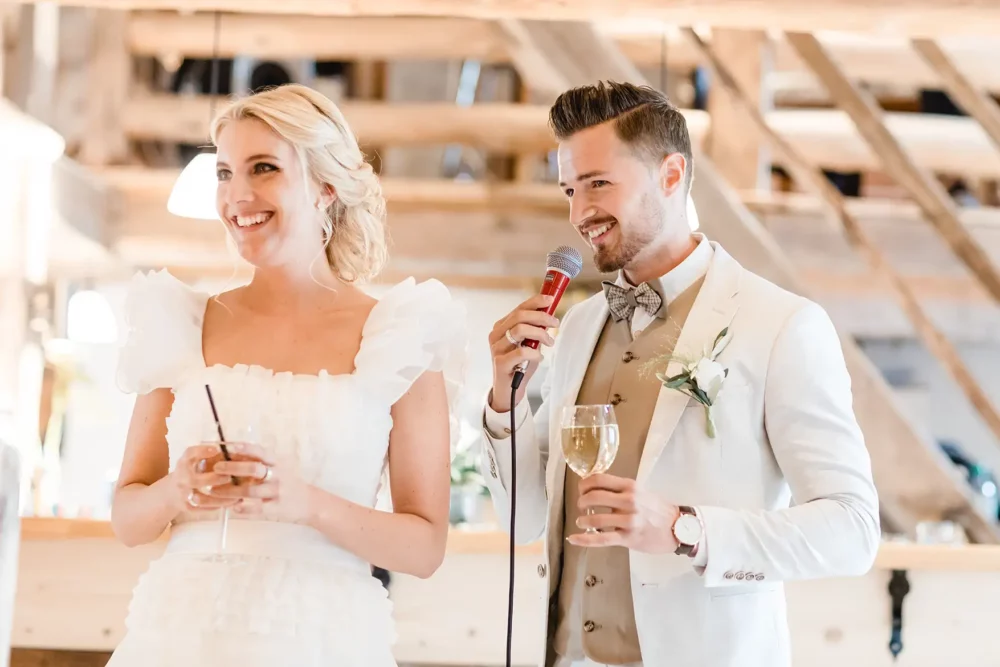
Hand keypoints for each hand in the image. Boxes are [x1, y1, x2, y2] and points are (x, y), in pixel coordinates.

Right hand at [169, 444, 241, 512]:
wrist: (173, 493)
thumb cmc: (192, 472)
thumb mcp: (196, 460)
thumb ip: (212, 456)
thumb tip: (238, 450)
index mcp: (184, 462)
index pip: (190, 454)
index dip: (202, 451)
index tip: (217, 449)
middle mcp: (181, 478)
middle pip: (193, 480)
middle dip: (212, 479)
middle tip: (229, 477)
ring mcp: (183, 494)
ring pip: (201, 498)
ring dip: (221, 497)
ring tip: (239, 494)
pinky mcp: (189, 507)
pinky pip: (206, 508)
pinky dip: (221, 505)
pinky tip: (236, 501)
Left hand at [209, 442, 311, 522]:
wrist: (309, 501)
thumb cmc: (288, 481)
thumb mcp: (278, 467)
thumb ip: (259, 461)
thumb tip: (231, 452)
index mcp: (276, 461)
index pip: (258, 450)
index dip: (240, 448)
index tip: (223, 446)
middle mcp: (278, 474)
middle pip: (253, 468)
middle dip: (233, 467)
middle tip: (216, 468)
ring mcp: (277, 491)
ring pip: (251, 490)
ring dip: (230, 491)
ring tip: (214, 491)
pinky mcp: (277, 508)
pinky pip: (257, 509)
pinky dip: (244, 509)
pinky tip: (233, 507)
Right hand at [488, 294, 559, 411]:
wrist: (509, 391)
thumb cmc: (519, 365)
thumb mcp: (529, 344)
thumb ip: (535, 330)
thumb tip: (549, 316)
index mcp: (501, 327)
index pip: (519, 308)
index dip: (535, 302)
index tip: (550, 300)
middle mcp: (496, 335)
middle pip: (519, 316)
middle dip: (541, 317)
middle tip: (555, 323)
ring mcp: (496, 348)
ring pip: (520, 330)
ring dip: (540, 334)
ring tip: (549, 342)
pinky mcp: (500, 362)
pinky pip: (522, 352)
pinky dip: (535, 353)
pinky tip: (539, 357)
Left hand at [566, 474, 680, 553]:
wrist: (678, 528)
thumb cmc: (658, 509)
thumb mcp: (640, 492)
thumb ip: (620, 489)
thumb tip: (594, 487)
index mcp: (630, 486)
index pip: (599, 479)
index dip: (584, 484)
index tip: (581, 489)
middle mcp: (629, 501)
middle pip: (593, 497)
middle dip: (581, 501)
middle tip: (580, 506)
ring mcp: (629, 520)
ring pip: (595, 519)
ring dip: (582, 520)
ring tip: (581, 521)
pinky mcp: (628, 538)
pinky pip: (601, 539)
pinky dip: (584, 539)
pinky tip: (573, 539)